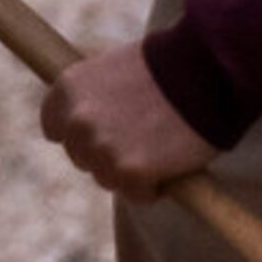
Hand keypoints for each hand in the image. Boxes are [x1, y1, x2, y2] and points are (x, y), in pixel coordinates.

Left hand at [40, 42, 216, 201]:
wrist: (207, 74)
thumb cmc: (169, 67)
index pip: (54, 128)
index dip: (80, 135)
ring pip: (108, 179)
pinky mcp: (130, 172)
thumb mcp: (117, 68)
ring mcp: (102, 148)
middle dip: (107, 155)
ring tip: (160, 151)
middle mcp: (78, 120)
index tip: (102, 136)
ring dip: (130, 174)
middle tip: (142, 143)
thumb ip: (96, 95)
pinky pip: (137, 195)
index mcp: (69, 88)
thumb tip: (91, 122)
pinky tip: (171, 166)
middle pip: (82, 158)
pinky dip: (153, 189)